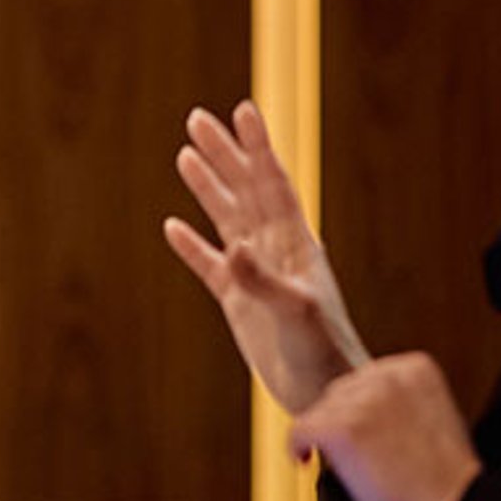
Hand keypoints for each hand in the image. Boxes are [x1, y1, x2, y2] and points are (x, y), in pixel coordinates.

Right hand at [162, 100, 371, 411]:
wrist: (326, 391)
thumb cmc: (323, 351)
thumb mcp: (295, 312)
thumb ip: (262, 280)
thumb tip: (233, 248)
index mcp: (296, 243)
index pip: (272, 184)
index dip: (256, 147)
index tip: (243, 109)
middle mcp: (275, 250)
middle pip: (245, 190)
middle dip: (224, 154)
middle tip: (197, 118)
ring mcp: (255, 274)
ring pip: (227, 220)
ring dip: (207, 188)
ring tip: (185, 154)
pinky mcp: (239, 303)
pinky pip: (210, 266)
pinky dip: (192, 246)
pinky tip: (174, 227)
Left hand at [288, 352, 482, 500]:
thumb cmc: (448, 479)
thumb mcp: (435, 418)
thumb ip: (402, 403)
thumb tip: (364, 409)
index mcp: (415, 368)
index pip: (365, 379)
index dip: (358, 409)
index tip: (364, 434)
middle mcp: (388, 376)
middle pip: (339, 391)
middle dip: (342, 421)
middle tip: (356, 455)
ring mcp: (363, 401)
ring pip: (319, 411)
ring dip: (326, 438)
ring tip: (349, 467)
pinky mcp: (341, 428)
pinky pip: (299, 430)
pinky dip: (296, 447)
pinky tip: (305, 460)